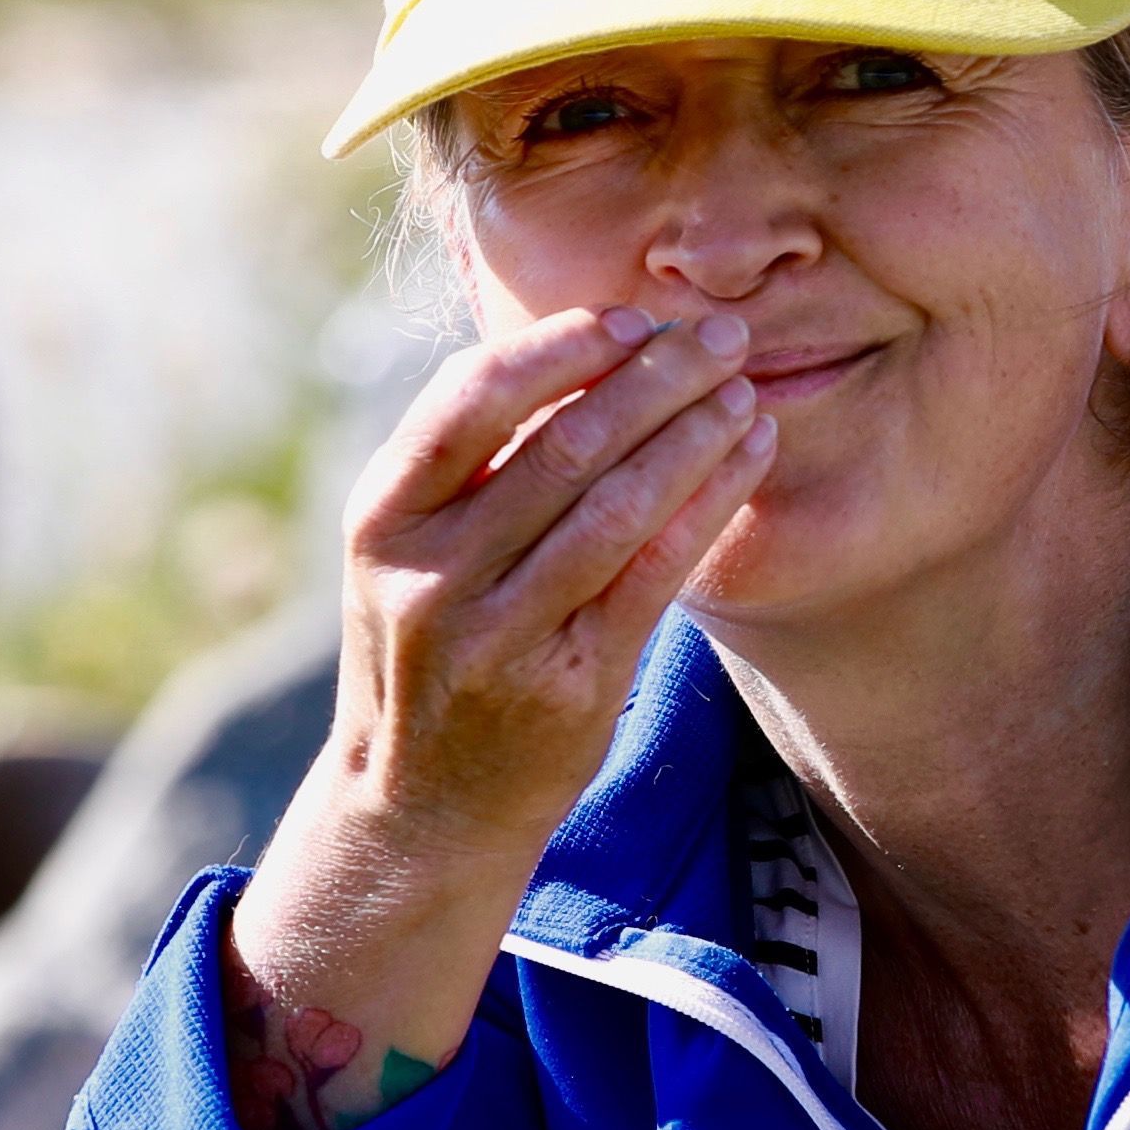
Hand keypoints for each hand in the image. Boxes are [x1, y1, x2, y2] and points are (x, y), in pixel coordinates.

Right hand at [222, 305, 773, 1129]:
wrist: (420, 811)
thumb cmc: (430, 654)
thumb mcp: (406, 555)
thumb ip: (470, 467)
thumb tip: (584, 351)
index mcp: (381, 520)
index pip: (470, 399)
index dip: (558, 346)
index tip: (629, 319)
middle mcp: (431, 576)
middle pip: (561, 443)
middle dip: (652, 377)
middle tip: (718, 334)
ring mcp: (498, 636)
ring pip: (617, 505)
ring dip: (694, 433)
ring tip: (744, 388)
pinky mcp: (567, 685)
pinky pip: (654, 573)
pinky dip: (708, 503)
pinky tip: (747, 458)